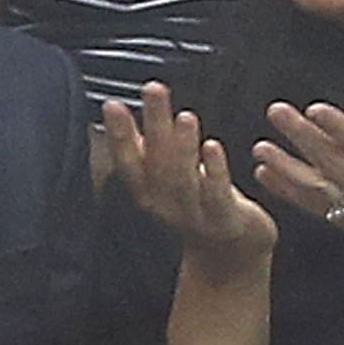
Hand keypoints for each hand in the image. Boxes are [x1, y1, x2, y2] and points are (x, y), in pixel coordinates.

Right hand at [101, 83, 275, 276]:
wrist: (231, 254)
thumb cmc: (197, 208)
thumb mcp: (166, 180)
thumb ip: (145, 150)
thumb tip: (115, 115)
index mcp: (149, 194)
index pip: (128, 161)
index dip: (119, 135)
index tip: (112, 105)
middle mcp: (165, 206)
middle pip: (156, 162)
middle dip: (154, 124)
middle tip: (154, 89)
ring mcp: (193, 214)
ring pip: (183, 179)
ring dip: (182, 146)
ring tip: (184, 116)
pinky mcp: (223, 220)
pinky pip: (216, 194)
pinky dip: (213, 170)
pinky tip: (212, 146)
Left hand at [251, 66, 343, 278]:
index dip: (338, 126)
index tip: (314, 108)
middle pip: (331, 159)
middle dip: (301, 135)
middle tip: (276, 112)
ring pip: (315, 184)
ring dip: (285, 166)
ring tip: (260, 147)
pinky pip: (312, 204)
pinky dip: (286, 190)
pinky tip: (265, 173)